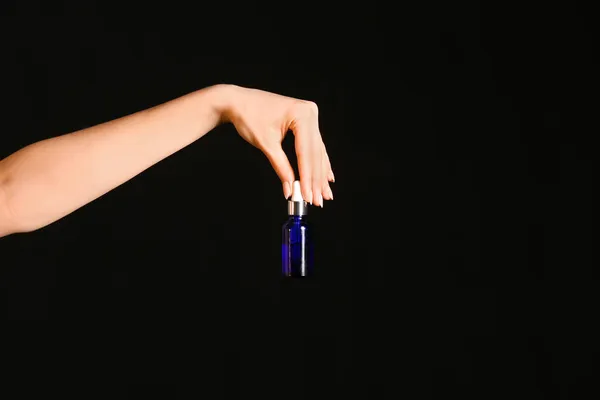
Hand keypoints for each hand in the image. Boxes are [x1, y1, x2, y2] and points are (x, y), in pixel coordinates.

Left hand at [221, 85, 333, 206]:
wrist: (237, 101)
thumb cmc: (249, 115)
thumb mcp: (266, 143)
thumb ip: (281, 167)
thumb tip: (290, 188)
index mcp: (302, 114)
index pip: (306, 152)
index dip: (307, 177)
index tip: (308, 196)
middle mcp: (310, 113)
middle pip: (314, 154)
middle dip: (315, 180)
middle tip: (318, 200)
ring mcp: (309, 117)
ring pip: (316, 152)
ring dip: (319, 175)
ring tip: (324, 194)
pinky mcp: (305, 122)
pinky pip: (313, 146)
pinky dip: (317, 163)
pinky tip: (327, 177)